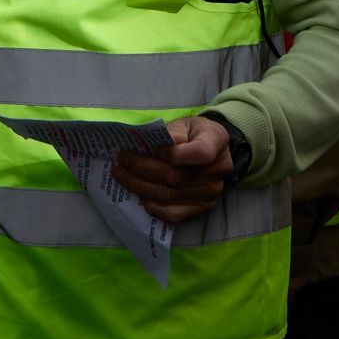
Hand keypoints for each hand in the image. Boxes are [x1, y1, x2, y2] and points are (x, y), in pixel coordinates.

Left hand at [112, 115, 233, 223]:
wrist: (210, 149)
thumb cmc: (193, 134)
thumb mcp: (184, 123)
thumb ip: (171, 132)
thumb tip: (150, 145)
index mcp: (216, 142)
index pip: (199, 153)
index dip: (173, 154)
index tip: (153, 148)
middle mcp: (218, 171)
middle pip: (175, 177)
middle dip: (142, 169)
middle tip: (121, 160)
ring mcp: (210, 194)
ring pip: (170, 196)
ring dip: (140, 187)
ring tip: (121, 175)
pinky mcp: (201, 209)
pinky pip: (174, 215)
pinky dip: (153, 206)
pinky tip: (139, 195)